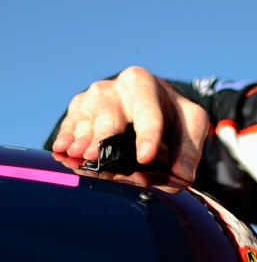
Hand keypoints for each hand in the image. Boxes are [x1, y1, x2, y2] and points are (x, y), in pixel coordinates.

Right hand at [52, 65, 210, 182]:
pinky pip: (70, 125)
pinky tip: (62, 151)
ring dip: (83, 141)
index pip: (148, 112)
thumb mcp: (189, 125)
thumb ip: (189, 151)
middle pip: (109, 114)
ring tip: (79, 156)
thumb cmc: (170, 115)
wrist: (150, 100)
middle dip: (104, 137)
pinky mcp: (78, 110)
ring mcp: (94, 98)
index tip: (146, 158)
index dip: (148, 136)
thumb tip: (183, 176)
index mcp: (145, 86)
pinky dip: (66, 139)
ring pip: (86, 119)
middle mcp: (116, 88)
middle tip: (99, 157)